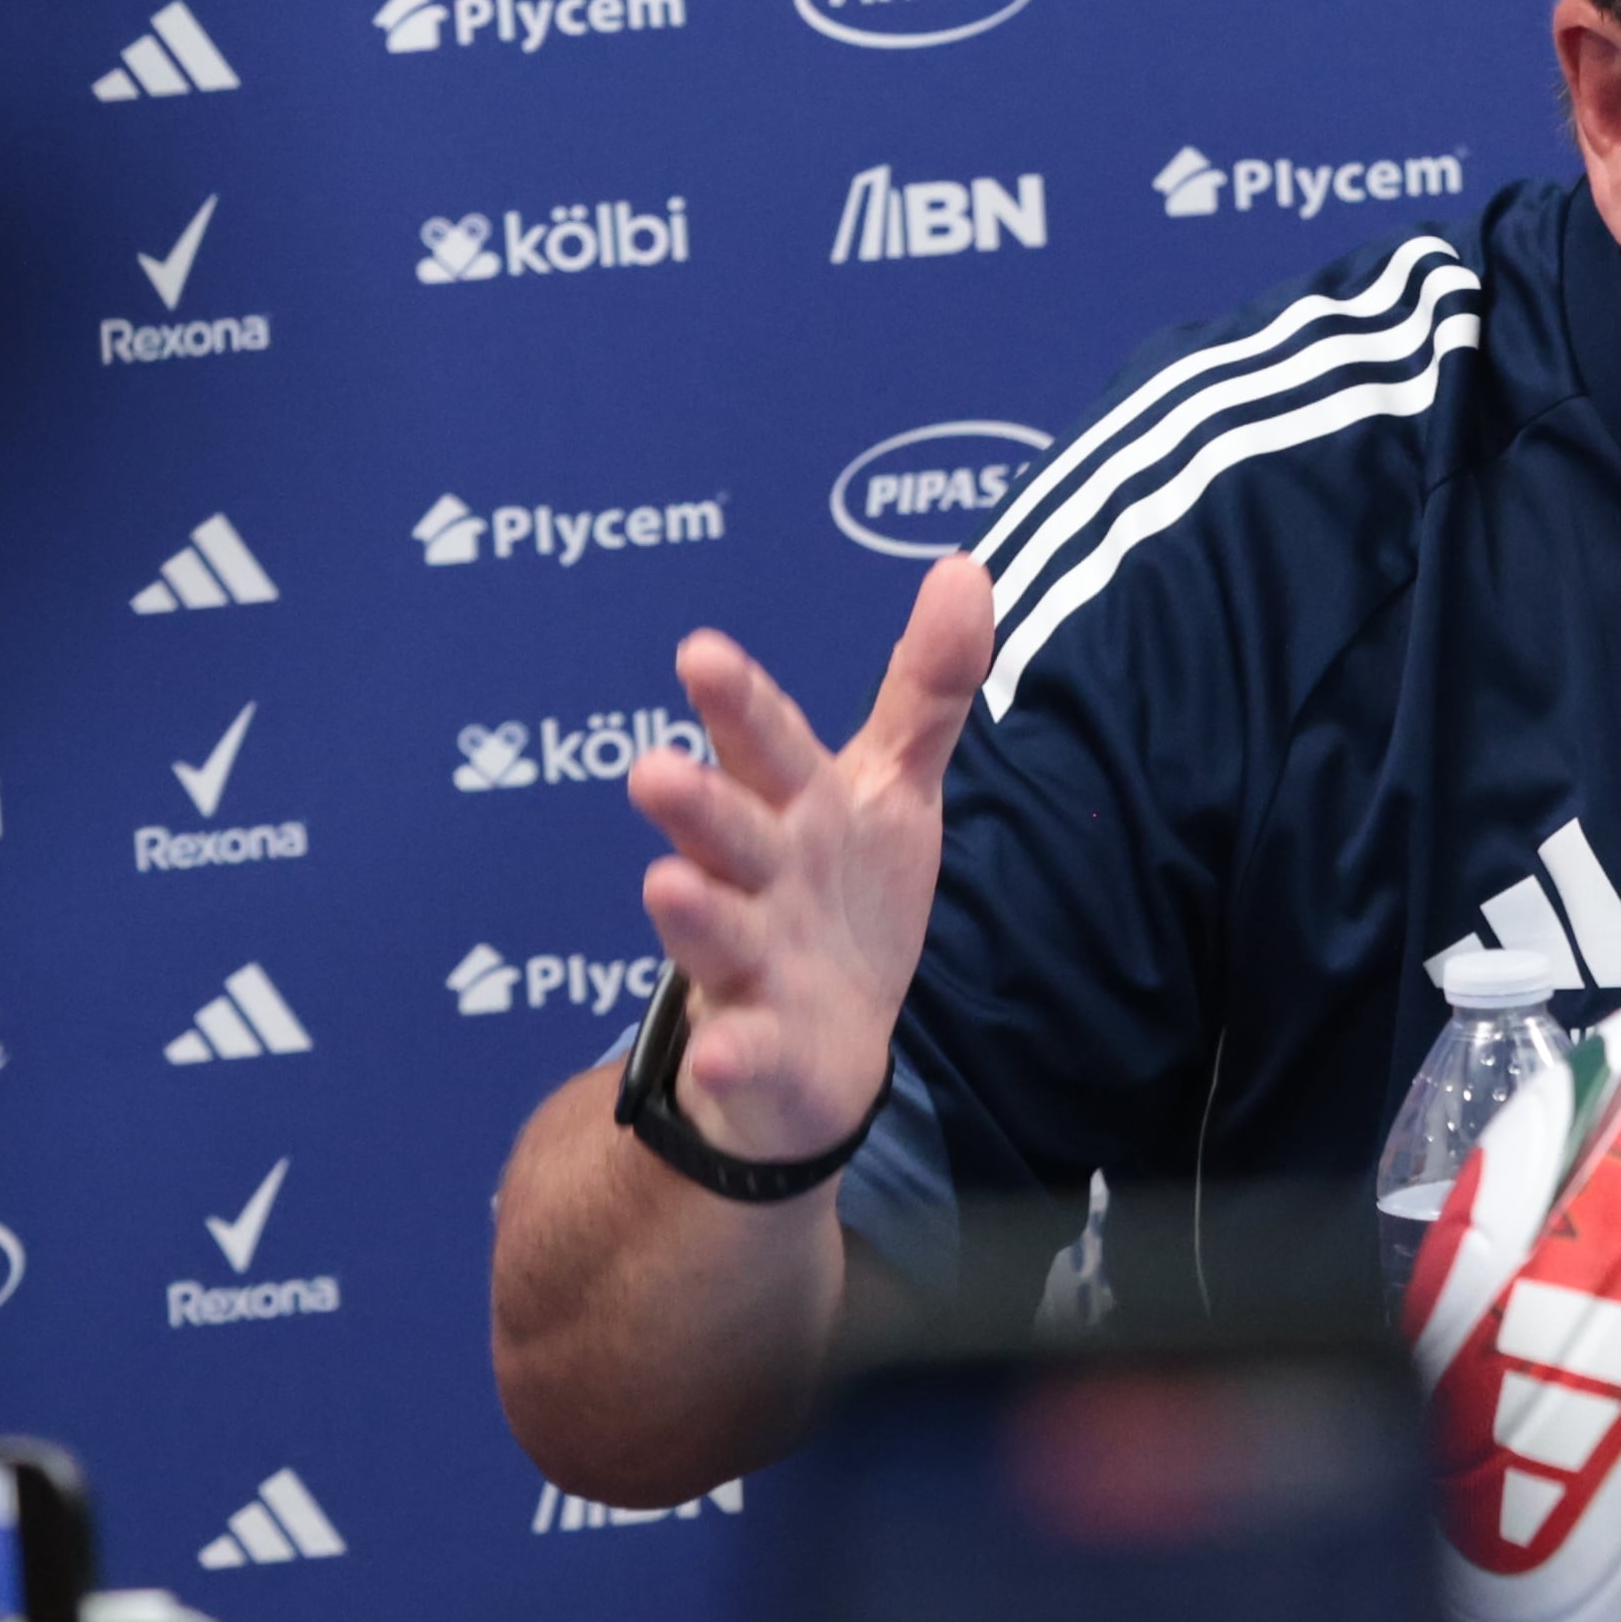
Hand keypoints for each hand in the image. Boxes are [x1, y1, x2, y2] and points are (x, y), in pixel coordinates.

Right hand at [626, 558, 993, 1161]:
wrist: (817, 1050)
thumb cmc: (842, 895)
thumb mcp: (890, 788)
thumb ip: (923, 687)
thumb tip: (967, 566)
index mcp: (791, 806)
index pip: (766, 744)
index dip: (737, 703)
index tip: (701, 653)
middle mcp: (756, 877)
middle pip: (728, 832)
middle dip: (695, 803)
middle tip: (653, 769)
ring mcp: (748, 966)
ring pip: (717, 933)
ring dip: (692, 913)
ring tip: (665, 886)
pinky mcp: (759, 1052)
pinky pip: (744, 1053)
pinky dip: (731, 1054)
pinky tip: (721, 1052)